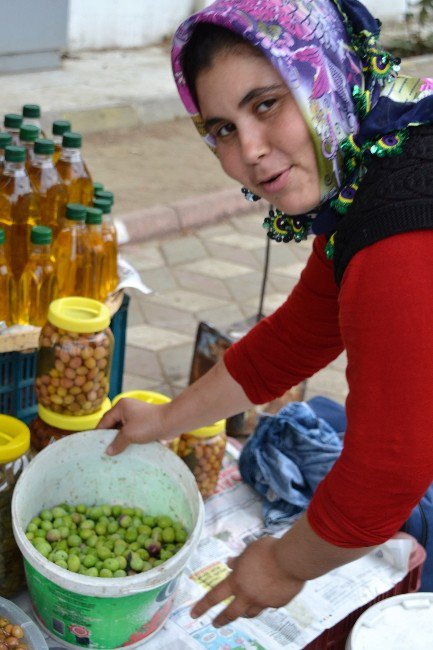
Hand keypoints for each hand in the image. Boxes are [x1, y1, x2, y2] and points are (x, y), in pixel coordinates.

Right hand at [97, 398, 170, 454]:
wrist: (172, 422)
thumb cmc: (149, 424)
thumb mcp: (129, 434)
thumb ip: (117, 443)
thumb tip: (108, 452)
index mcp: (121, 407)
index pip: (105, 420)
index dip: (99, 433)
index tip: (94, 445)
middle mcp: (128, 409)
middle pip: (114, 425)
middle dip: (110, 438)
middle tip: (103, 452)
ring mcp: (137, 417)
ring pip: (124, 430)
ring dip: (121, 441)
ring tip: (114, 454)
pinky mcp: (145, 424)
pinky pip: (134, 433)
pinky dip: (130, 441)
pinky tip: (127, 451)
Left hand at [190, 536, 304, 626]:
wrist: (292, 560)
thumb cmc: (269, 550)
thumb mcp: (249, 550)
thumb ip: (239, 560)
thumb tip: (230, 563)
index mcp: (237, 581)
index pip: (215, 596)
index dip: (202, 606)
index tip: (194, 614)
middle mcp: (248, 595)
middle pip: (231, 613)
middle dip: (221, 619)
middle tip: (215, 624)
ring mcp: (263, 602)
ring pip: (250, 613)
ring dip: (244, 613)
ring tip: (242, 612)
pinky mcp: (278, 604)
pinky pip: (269, 605)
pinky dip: (266, 601)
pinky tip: (270, 594)